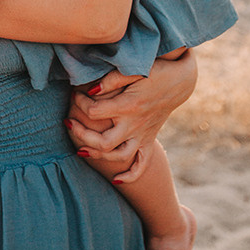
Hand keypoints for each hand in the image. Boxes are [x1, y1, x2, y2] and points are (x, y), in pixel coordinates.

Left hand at [65, 53, 196, 182]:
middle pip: (104, 142)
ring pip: (119, 156)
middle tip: (68, 123)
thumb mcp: (134, 70)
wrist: (181, 81)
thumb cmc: (155, 71)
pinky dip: (130, 176)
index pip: (94, 111)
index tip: (75, 93)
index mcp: (129, 105)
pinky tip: (116, 180)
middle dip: (82, 136)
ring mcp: (143, 135)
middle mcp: (135, 124)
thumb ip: (111, 80)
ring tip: (80, 149)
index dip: (80, 102)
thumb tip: (90, 90)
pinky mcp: (149, 140)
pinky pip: (141, 164)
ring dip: (98, 156)